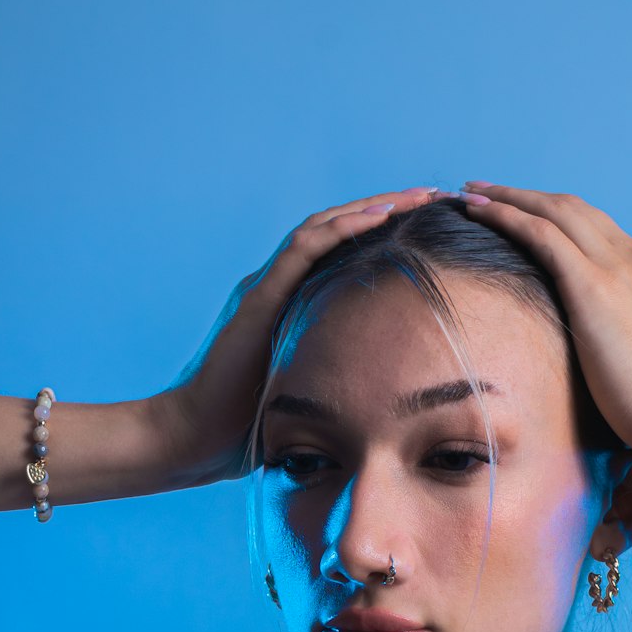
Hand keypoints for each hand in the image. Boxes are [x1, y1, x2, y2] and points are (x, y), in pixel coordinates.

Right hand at [150, 187, 444, 483]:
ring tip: (416, 197)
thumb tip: (386, 391)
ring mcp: (267, 287)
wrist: (197, 436)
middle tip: (434, 194)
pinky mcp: (260, 298)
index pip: (342, 252)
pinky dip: (341, 229)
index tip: (429, 223)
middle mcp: (279, 284)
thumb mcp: (309, 392)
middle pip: (338, 229)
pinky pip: (303, 250)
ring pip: (324, 227)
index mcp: (291, 302)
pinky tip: (377, 217)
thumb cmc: (249, 425)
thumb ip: (337, 376)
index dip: (384, 232)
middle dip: (388, 207)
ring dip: (372, 208)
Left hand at [460, 182, 631, 459]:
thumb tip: (586, 352)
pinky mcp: (594, 286)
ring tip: (470, 195)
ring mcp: (617, 266)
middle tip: (482, 191)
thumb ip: (616, 337)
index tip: (520, 214)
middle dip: (524, 194)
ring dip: (508, 197)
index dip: (551, 215)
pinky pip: (542, 234)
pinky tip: (479, 213)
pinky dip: (508, 216)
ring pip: (554, 210)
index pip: (593, 228)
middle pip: (571, 208)